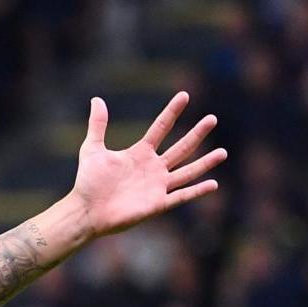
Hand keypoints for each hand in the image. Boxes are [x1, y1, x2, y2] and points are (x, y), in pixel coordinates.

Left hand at [68, 91, 224, 240]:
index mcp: (140, 153)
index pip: (160, 128)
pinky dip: (196, 191)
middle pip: (180, 148)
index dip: (172, 112)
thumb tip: (97, 100)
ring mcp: (156, 186)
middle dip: (196, 134)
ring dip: (205, 163)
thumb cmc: (88, 183)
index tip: (185, 95)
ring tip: (223, 152)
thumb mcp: (92, 149)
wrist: (85, 211)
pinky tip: (214, 183)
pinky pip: (181, 196)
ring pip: (187, 171)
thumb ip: (98, 125)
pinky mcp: (157, 204)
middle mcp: (153, 168)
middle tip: (212, 119)